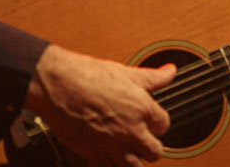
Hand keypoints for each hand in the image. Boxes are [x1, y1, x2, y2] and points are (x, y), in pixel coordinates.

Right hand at [25, 44, 175, 165]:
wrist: (59, 85)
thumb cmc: (89, 75)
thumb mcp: (127, 72)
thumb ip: (153, 77)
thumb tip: (170, 71)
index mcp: (142, 109)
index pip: (164, 124)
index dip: (157, 120)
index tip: (151, 118)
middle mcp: (131, 131)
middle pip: (155, 152)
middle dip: (150, 144)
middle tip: (143, 136)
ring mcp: (112, 146)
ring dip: (134, 159)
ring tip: (129, 149)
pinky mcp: (92, 155)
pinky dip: (111, 164)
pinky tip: (109, 155)